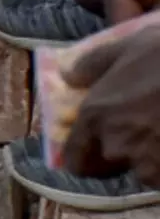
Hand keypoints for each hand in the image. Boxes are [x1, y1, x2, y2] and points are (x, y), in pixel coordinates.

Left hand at [62, 24, 159, 186]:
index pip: (77, 161)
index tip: (96, 152)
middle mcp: (117, 145)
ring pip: (149, 172)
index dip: (85, 159)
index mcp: (96, 117)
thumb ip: (92, 64)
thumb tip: (67, 76)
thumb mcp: (127, 46)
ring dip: (156, 159)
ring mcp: (152, 165)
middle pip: (113, 166)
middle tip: (144, 133)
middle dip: (125, 156)